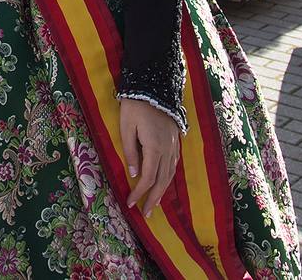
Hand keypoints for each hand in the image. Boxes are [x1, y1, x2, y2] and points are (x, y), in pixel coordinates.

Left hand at [120, 99, 181, 217]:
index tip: (130, 203)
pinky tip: (163, 182)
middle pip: (162, 181)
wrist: (153, 86)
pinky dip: (168, 177)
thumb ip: (131, 152)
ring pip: (170, 174)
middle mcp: (167, 149)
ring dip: (162, 191)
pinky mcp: (175, 140)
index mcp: (155, 147)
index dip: (139, 193)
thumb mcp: (126, 128)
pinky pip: (174, 164)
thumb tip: (134, 174)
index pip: (147, 178)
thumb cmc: (135, 106)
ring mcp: (173, 145)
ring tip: (155, 204)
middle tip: (146, 214)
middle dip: (154, 199)